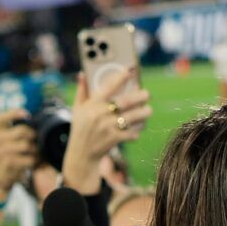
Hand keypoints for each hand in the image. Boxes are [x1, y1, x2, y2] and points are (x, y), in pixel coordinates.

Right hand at [0, 107, 37, 199]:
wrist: (2, 175)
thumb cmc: (10, 154)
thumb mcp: (10, 139)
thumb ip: (18, 129)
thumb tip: (34, 118)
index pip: (0, 118)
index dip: (13, 113)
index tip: (26, 114)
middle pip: (22, 130)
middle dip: (33, 135)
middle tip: (36, 140)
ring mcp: (1, 151)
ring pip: (26, 145)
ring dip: (35, 149)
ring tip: (35, 152)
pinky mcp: (8, 162)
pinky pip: (28, 158)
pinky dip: (34, 160)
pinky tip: (34, 160)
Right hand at [61, 67, 151, 191]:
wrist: (81, 154)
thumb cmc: (80, 129)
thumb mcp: (77, 109)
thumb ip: (82, 91)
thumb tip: (82, 74)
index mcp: (92, 104)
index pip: (109, 86)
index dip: (121, 77)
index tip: (130, 71)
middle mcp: (100, 114)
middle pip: (126, 101)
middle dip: (140, 96)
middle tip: (147, 94)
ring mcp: (107, 127)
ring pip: (132, 117)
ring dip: (143, 113)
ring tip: (148, 110)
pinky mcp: (114, 139)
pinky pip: (131, 132)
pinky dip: (137, 130)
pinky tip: (140, 128)